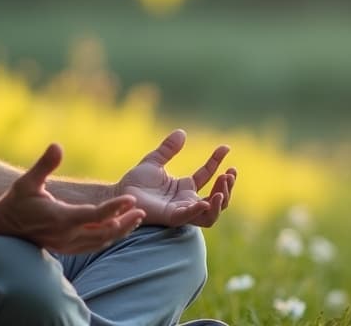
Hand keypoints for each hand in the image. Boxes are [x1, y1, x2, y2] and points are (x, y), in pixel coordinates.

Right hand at [0, 143, 145, 253]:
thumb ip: (44, 164)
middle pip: (103, 232)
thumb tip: (57, 145)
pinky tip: (117, 229)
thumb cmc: (15, 202)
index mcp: (60, 219)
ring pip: (100, 242)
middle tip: (142, 211)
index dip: (114, 208)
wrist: (1, 228)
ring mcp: (66, 245)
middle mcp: (65, 235)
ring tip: (135, 219)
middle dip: (124, 222)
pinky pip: (92, 246)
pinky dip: (107, 238)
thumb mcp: (27, 181)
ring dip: (119, 231)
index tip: (131, 199)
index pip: (94, 215)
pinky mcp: (66, 248)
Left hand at [116, 130, 235, 227]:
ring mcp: (182, 210)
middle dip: (227, 187)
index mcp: (184, 187)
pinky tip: (206, 200)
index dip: (217, 161)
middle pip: (217, 199)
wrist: (120, 194)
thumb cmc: (135, 182)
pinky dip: (200, 210)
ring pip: (211, 215)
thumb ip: (168, 149)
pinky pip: (191, 217)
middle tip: (230, 173)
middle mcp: (186, 200)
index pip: (207, 175)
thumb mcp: (154, 161)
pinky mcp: (172, 217)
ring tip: (223, 186)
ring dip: (221, 201)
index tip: (225, 147)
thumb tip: (182, 132)